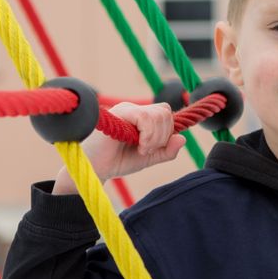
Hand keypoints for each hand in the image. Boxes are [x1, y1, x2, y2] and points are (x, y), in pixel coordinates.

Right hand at [52, 102, 186, 193]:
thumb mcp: (149, 158)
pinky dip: (148, 135)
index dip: (167, 133)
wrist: (95, 169)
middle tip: (147, 150)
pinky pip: (145, 117)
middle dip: (163, 136)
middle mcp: (134, 109)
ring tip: (142, 150)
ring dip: (155, 138)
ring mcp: (127, 109)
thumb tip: (182, 138)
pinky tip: (139, 147)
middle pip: (165, 112)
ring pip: (159, 114)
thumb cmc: (118, 162)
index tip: (154, 150)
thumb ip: (166, 151)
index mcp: (142, 117)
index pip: (166, 114)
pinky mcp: (119, 113)